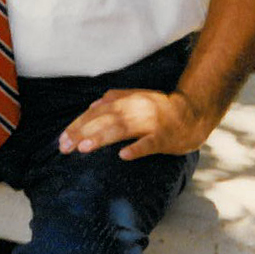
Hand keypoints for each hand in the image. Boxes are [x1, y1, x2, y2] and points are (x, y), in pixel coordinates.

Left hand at [57, 87, 210, 160]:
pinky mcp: (164, 137)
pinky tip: (123, 155)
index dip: (78, 125)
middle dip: (82, 133)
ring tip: (84, 147)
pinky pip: (149, 143)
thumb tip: (92, 106)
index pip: (97, 113)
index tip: (62, 139)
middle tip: (65, 147)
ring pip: (122, 130)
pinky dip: (137, 149)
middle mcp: (137, 109)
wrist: (192, 113)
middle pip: (105, 120)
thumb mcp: (137, 98)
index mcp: (128, 100)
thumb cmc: (160, 109)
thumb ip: (115, 100)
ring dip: (102, 138)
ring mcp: (151, 123)